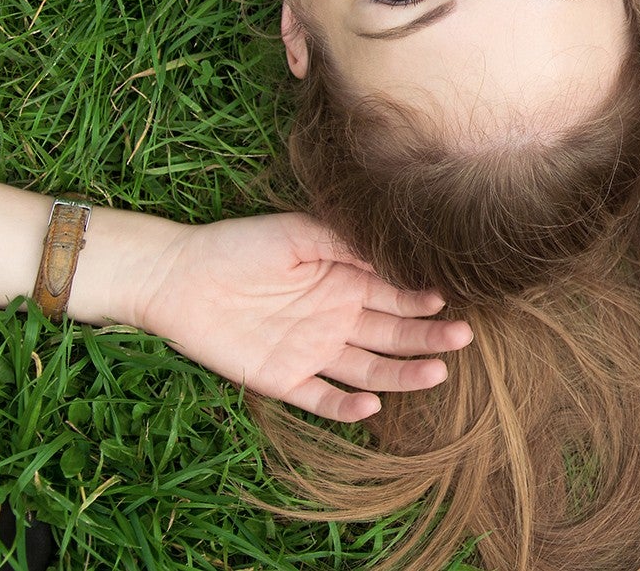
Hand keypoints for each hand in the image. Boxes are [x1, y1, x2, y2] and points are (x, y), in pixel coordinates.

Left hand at [123, 211, 472, 421]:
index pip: (394, 294)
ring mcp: (313, 351)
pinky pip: (322, 400)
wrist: (177, 277)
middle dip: (428, 336)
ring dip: (403, 373)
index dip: (421, 298)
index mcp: (344, 281)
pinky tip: (371, 406)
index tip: (446, 297)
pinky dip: (346, 408)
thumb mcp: (295, 232)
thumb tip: (392, 248)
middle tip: (462, 337)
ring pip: (370, 369)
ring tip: (437, 374)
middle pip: (393, 333)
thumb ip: (342, 241)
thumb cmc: (238, 245)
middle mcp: (336, 318)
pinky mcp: (284, 380)